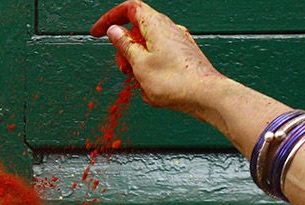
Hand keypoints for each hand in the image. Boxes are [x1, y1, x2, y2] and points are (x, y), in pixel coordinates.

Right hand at [90, 0, 223, 116]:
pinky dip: (150, 69)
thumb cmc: (175, 82)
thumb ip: (124, 45)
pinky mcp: (184, 56)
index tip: (98, 32)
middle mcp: (170, 29)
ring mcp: (178, 42)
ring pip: (148, 45)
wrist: (206, 96)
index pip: (129, 8)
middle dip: (124, 48)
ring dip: (137, 62)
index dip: (110, 18)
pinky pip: (160, 58)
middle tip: (123, 68)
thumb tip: (114, 31)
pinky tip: (152, 88)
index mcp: (156, 25)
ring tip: (139, 81)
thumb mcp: (139, 64)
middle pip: (138, 29)